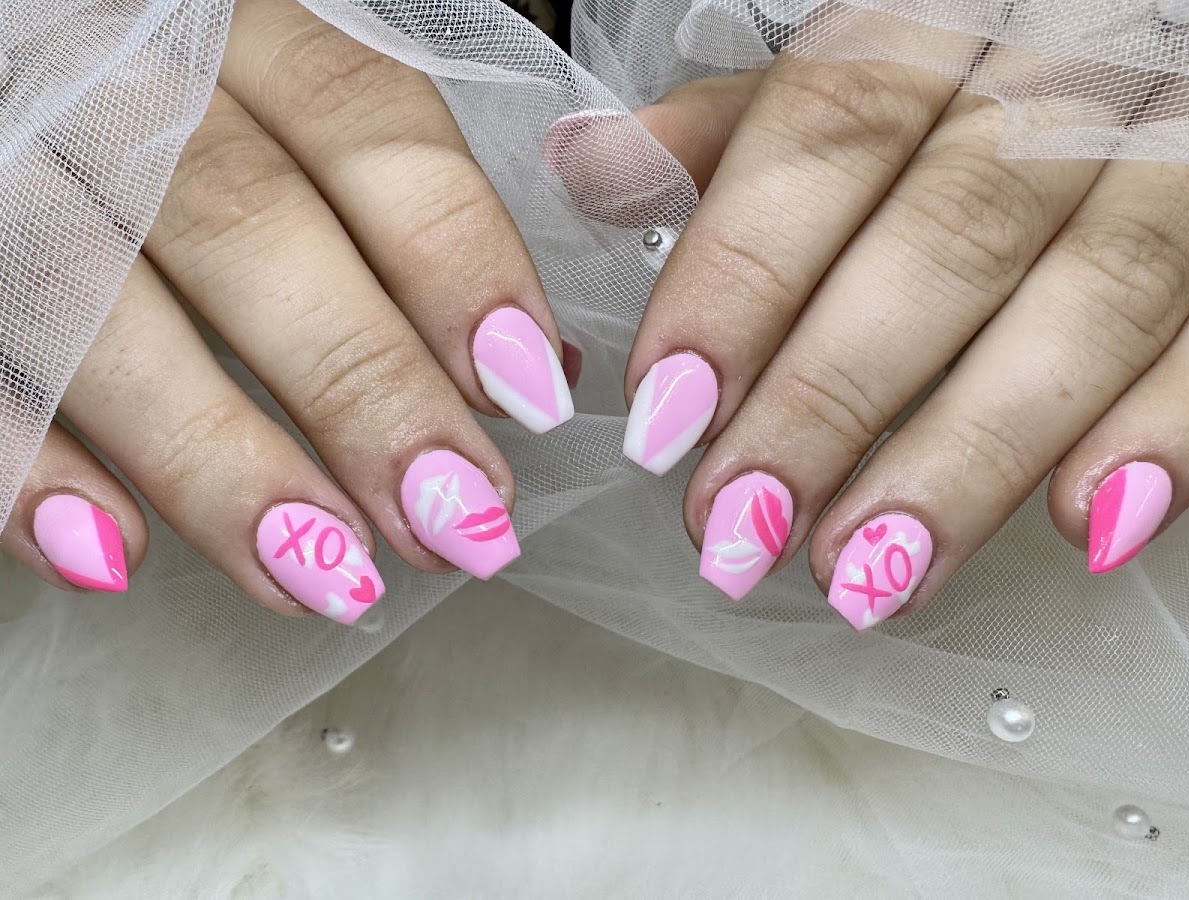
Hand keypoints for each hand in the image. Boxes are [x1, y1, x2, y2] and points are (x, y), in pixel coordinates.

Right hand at [0, 0, 577, 623]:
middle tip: (453, 521)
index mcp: (234, 30)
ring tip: (328, 576)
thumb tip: (535, 358)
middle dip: (361, 388)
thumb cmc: (178, 120)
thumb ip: (402, 217)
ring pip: (99, 303)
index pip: (365, 121)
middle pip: (247, 225)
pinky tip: (112, 556)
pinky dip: (26, 466)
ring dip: (219, 460)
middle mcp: (116, 76)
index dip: (456, 258)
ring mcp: (2, 161)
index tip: (528, 390)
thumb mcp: (292, 119)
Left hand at [552, 56, 1188, 627]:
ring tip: (868, 577)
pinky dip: (1172, 432)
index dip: (742, 278)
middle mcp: (1074, 65)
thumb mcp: (870, 67)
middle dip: (832, 398)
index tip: (667, 416)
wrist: (1165, 31)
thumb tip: (588, 163)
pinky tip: (1081, 527)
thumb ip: (745, 129)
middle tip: (742, 530)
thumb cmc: (994, 73)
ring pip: (1092, 295)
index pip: (829, 134)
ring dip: (970, 454)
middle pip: (949, 232)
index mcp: (946, 16)